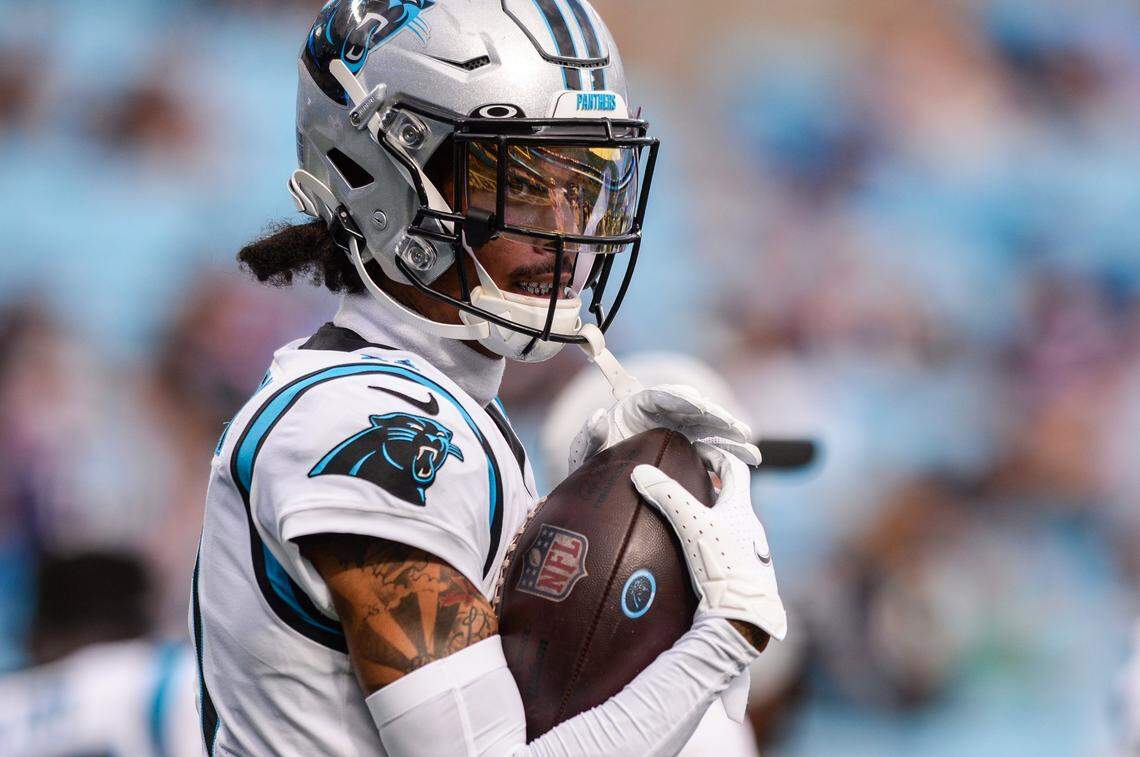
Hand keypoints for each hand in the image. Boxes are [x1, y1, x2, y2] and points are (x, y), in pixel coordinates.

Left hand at [567, 384, 760, 473]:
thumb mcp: (583, 455)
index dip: (681, 398)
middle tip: (737, 429)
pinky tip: (747, 462)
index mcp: (636, 407)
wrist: (600, 489)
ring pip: (708, 428)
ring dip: (730, 436)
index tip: (699, 405)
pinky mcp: (687, 448)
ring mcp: (677, 430)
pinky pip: (710, 447)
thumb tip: (600, 417)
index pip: (661, 396)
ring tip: (750, 448)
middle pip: (693, 410)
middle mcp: (661, 415)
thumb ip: (588, 436)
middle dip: (717, 418)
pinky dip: (728, 453)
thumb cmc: (590, 467)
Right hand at [631, 442, 785, 641]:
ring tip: (688, 521)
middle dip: (711, 488)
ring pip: (732, 526)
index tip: (697, 451)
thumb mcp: (691, 525)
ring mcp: (751, 555)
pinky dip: (715, 544)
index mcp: (741, 510)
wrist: (743, 618)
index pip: (734, 469)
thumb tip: (640, 471)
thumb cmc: (721, 567)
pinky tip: (698, 557)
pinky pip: (730, 551)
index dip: (716, 455)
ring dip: (713, 518)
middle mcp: (751, 530)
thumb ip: (667, 496)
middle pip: (733, 498)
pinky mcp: (747, 578)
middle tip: (688, 484)